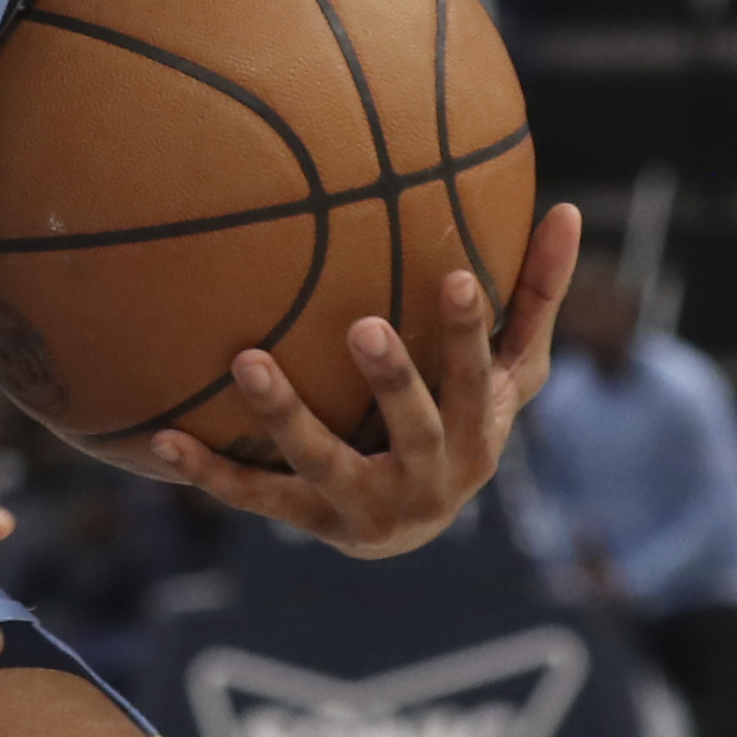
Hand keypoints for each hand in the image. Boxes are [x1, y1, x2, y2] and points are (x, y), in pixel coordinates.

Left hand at [149, 203, 588, 556]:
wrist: (414, 527)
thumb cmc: (466, 418)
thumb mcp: (511, 370)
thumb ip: (536, 296)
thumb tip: (573, 209)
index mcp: (479, 431)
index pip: (479, 378)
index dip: (470, 334)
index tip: (457, 278)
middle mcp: (430, 478)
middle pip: (413, 427)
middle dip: (392, 379)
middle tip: (363, 325)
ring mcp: (367, 507)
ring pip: (324, 463)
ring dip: (286, 416)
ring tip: (247, 360)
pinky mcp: (311, 524)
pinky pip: (256, 498)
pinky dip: (210, 472)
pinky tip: (163, 441)